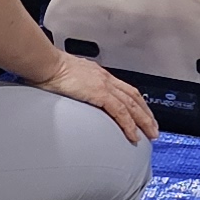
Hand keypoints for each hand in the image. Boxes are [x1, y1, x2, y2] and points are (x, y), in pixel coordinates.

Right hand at [32, 51, 157, 143]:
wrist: (46, 64)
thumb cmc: (50, 70)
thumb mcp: (68, 78)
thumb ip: (76, 87)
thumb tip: (73, 94)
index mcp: (99, 74)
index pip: (125, 89)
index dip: (137, 102)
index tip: (143, 113)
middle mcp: (106, 79)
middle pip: (134, 97)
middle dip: (146, 114)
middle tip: (154, 127)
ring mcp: (104, 86)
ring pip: (132, 105)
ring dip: (143, 121)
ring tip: (150, 134)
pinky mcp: (100, 94)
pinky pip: (120, 112)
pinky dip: (129, 125)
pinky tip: (133, 135)